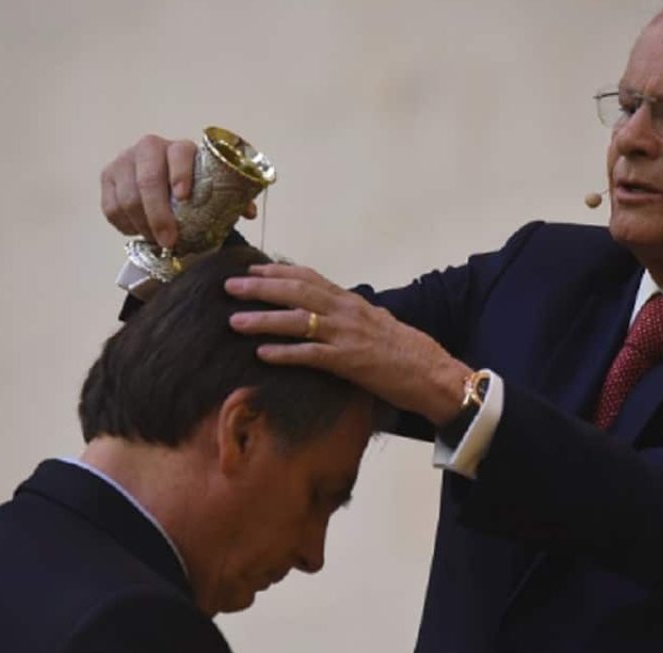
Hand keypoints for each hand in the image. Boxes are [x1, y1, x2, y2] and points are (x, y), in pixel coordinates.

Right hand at [100, 134, 257, 247]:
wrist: (160, 181)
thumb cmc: (190, 187)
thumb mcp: (210, 190)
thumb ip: (231, 199)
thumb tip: (249, 213)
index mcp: (179, 147)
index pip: (179, 154)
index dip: (181, 174)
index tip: (184, 197)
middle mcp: (148, 147)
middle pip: (148, 180)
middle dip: (158, 214)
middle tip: (169, 241)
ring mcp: (124, 161)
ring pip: (127, 197)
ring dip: (142, 225)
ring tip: (156, 241)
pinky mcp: (107, 177)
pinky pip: (111, 207)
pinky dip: (125, 225)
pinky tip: (138, 232)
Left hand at [224, 264, 472, 426]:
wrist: (433, 373)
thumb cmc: (406, 351)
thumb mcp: (376, 323)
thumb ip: (350, 315)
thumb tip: (330, 311)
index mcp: (351, 301)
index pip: (309, 277)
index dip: (278, 271)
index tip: (251, 269)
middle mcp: (346, 312)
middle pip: (296, 292)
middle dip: (260, 288)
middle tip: (229, 286)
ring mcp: (347, 336)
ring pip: (298, 320)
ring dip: (263, 320)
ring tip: (234, 321)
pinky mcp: (349, 362)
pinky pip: (311, 355)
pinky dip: (285, 353)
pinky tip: (262, 354)